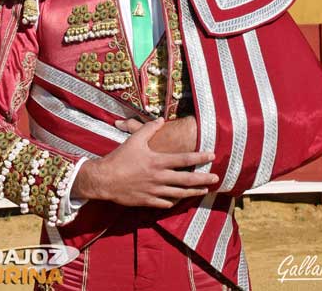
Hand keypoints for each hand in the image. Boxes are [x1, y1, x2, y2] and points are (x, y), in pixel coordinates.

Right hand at [73, 117, 217, 207]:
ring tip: (205, 190)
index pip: (184, 159)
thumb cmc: (119, 158)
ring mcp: (154, 191)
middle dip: (203, 178)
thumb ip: (148, 129)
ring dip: (193, 192)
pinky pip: (165, 203)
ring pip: (179, 193)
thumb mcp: (134, 140)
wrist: (104, 180)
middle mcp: (159, 177)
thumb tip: (160, 120)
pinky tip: (180, 200)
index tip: (212, 156)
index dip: (200, 157)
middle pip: (187, 179)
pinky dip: (174, 201)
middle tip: (217, 178)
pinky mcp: (147, 201)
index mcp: (158, 161)